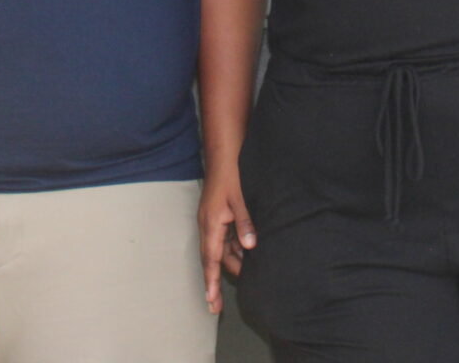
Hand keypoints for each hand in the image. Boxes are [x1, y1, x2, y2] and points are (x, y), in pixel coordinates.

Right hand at [198, 166, 256, 314]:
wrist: (225, 153)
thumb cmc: (231, 174)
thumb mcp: (241, 199)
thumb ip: (245, 223)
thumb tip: (250, 246)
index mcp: (211, 224)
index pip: (210, 259)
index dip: (211, 282)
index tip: (210, 302)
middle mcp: (208, 225)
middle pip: (213, 258)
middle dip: (216, 280)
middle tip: (218, 305)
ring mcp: (213, 220)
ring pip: (220, 248)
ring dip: (230, 262)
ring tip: (243, 278)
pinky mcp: (219, 214)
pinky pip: (225, 237)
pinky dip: (233, 247)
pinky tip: (246, 253)